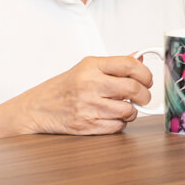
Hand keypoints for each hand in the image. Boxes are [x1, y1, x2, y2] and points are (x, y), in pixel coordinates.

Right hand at [10, 56, 153, 135]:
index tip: (147, 79)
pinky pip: (118, 126)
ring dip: (132, 111)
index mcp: (91, 67)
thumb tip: (139, 58)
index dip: (145, 73)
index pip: (130, 65)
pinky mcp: (87, 125)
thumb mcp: (86, 68)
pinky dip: (120, 123)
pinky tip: (111, 116)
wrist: (36, 108)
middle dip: (145, 95)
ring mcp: (88, 106)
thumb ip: (114, 65)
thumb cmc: (63, 87)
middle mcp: (89, 85)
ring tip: (123, 106)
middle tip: (143, 96)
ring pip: (128, 110)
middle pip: (133, 89)